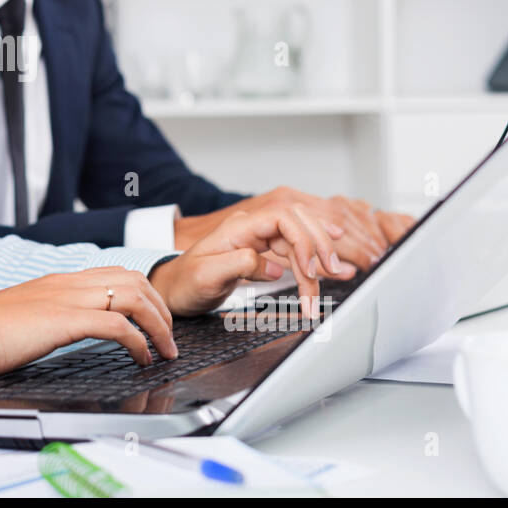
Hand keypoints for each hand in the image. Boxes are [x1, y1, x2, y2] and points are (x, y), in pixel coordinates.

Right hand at [0, 267, 176, 377]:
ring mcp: (66, 298)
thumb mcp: (27, 318)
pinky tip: (141, 358)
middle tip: (169, 339)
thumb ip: (51, 316)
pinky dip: (139, 342)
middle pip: (134, 279)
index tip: (156, 321)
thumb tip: (67, 331)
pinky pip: (117, 325)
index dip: (146, 295)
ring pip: (133, 296)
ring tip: (164, 350)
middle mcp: (67, 283)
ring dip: (158, 325)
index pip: (117, 273)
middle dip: (161, 309)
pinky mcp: (62, 320)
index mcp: (59, 281)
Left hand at [189, 187, 414, 270]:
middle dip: (320, 246)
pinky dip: (315, 260)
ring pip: (301, 237)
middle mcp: (252, 227)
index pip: (283, 217)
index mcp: (239, 227)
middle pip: (299, 222)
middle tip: (332, 273)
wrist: (174, 290)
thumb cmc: (185, 282)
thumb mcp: (207, 275)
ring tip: (333, 281)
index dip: (303, 239)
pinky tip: (333, 266)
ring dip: (319, 258)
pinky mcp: (264, 252)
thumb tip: (274, 267)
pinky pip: (296, 250)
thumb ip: (239, 265)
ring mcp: (259, 238)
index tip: (309, 269)